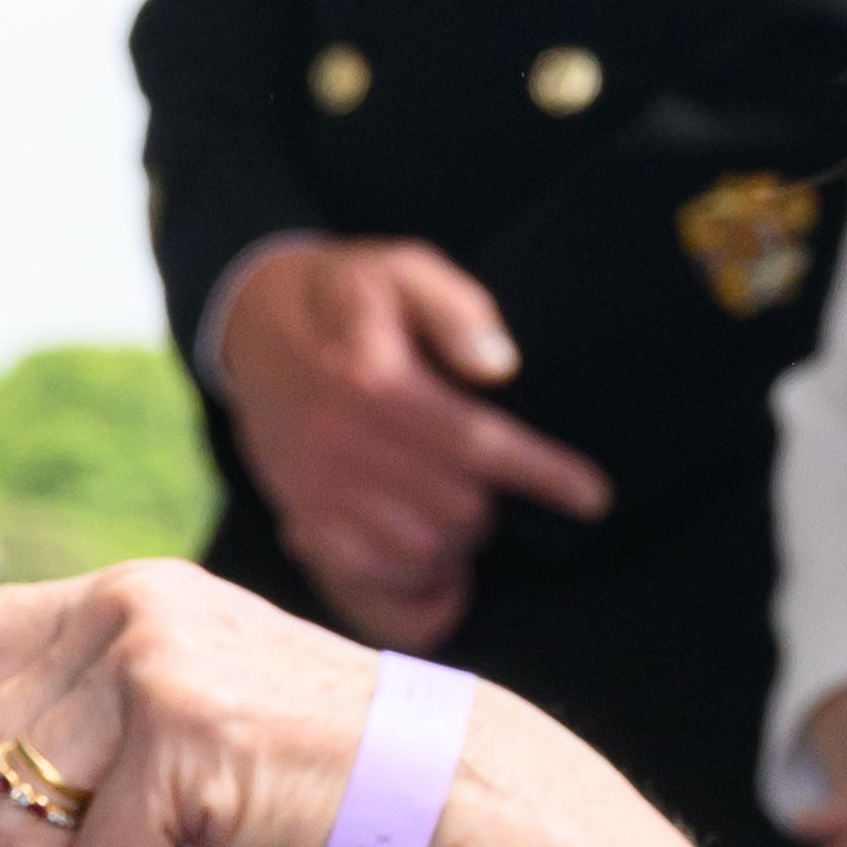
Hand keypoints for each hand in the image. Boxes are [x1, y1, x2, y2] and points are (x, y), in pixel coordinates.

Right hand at [201, 237, 614, 646]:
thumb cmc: (347, 294)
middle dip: (493, 503)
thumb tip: (500, 367)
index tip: (595, 497)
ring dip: (456, 541)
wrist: (251, 324)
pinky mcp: (301, 516)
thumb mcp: (401, 268)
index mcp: (372, 377)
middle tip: (491, 481)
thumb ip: (455, 309)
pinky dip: (412, 573)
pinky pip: (371, 578)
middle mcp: (339, 439)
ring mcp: (316, 486)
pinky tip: (426, 545)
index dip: (544, 474)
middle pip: (458, 508)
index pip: (477, 441)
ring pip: (422, 551)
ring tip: (459, 509)